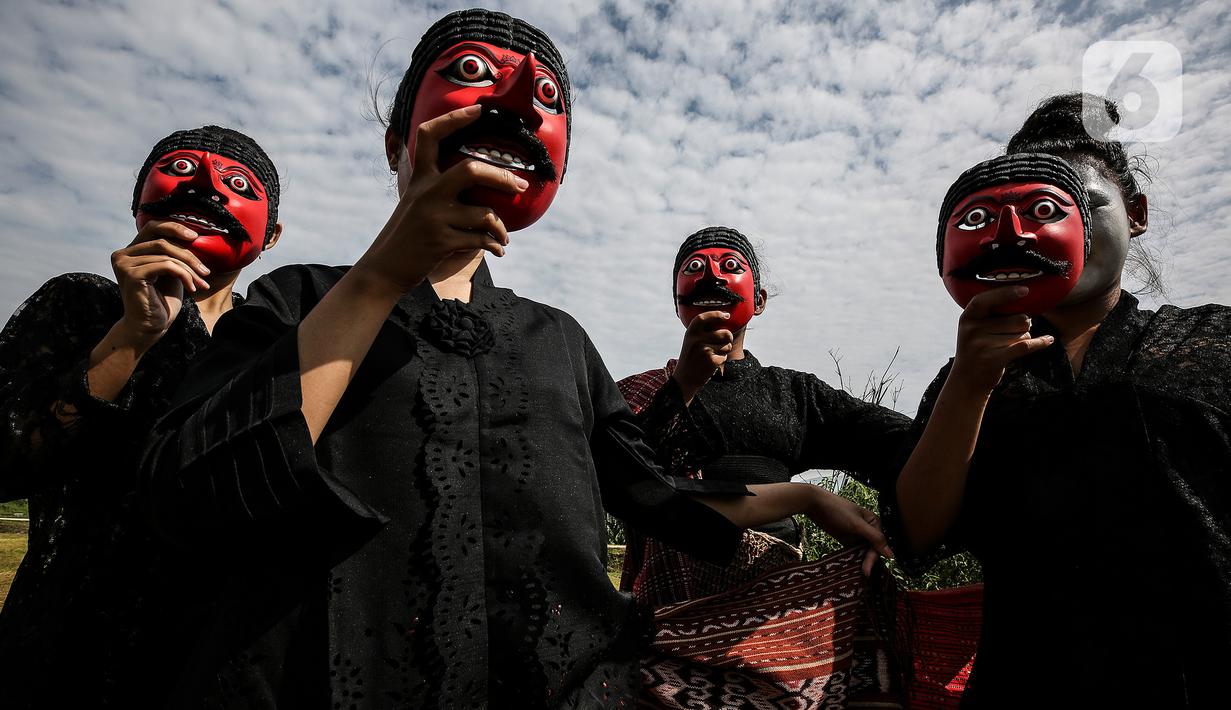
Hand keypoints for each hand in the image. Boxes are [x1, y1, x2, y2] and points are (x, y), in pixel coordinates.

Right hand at [111, 221, 210, 347]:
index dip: (175, 227)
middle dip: (189, 255)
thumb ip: (173, 254)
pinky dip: (183, 275)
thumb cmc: (162, 301)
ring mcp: (124, 263)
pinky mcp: (131, 274)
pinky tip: (191, 288)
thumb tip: (193, 235)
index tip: (196, 237)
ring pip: (166, 253)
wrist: (150, 327)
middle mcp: (123, 254)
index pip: (153, 227)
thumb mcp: (170, 272)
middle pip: (162, 240)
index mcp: (131, 251)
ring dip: (189, 268)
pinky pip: (166, 265)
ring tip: (201, 283)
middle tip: (205, 271)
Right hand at [354, 104, 527, 293]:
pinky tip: (497, 250)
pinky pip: (480, 240)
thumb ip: (437, 187)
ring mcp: (433, 217)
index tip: (478, 110)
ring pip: (484, 213)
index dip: (454, 119)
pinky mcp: (441, 242)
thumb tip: (477, 180)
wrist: (384, 268)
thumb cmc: (408, 234)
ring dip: (500, 227)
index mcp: (420, 178)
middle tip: (520, 186)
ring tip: (503, 235)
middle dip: (502, 177)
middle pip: (471, 170)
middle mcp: (426, 193)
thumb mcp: (414, 202)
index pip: (431, 136)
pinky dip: (493, 246)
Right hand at [671, 311, 733, 400]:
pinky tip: (711, 363)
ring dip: (725, 349)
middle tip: (725, 340)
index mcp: (690, 333)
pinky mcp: (711, 361)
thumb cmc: (691, 357)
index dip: (716, 314)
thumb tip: (721, 318)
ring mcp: (704, 350)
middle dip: (729, 337)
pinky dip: (721, 359)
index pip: (704, 318)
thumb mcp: (690, 341)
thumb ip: (701, 331)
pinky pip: (724, 356)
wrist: (684, 379)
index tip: (726, 315)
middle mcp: (697, 340)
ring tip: (714, 354)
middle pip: (724, 333)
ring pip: (727, 345)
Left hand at [805, 487, 892, 575]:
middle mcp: (868, 529)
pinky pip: (854, 552)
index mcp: (874, 523)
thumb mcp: (857, 524)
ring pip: (863, 552)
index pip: (878, 544)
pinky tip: (852, 567)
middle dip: (868, 561)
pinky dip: (854, 558)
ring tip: (859, 573)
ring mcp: (857, 535)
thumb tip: (892, 555)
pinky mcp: (847, 539)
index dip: (874, 558)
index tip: (867, 570)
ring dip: (862, 561)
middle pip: (872, 549)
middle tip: (864, 573)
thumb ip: (874, 538)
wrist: (815, 503)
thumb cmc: (837, 509)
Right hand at [950, 286, 1054, 393]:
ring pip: (1023, 333)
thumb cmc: (976, 349)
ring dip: (1023, 338)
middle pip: (1016, 318)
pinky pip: (1025, 345)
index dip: (1006, 293)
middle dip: (1022, 326)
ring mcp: (982, 345)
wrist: (967, 380)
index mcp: (967, 318)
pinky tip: (1048, 340)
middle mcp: (973, 330)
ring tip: (1008, 345)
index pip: (986, 299)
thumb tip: (1022, 300)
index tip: (1025, 290)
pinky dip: (1039, 343)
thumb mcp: (973, 329)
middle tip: (1011, 334)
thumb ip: (990, 315)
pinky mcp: (994, 359)